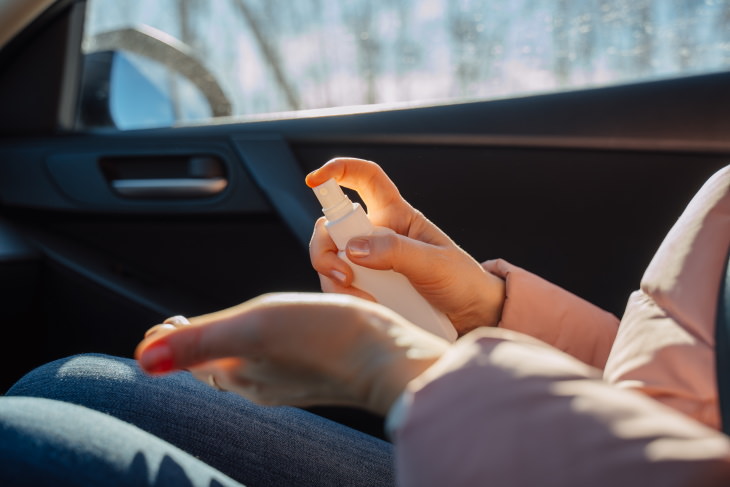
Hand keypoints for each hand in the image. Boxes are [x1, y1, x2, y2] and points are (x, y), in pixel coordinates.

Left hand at [135, 292, 448, 415]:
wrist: (386, 357)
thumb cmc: (324, 338)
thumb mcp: (252, 328)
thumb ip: (198, 344)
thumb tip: (144, 359)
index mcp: (239, 372)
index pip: (191, 360)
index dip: (172, 340)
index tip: (163, 324)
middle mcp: (259, 382)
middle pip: (213, 366)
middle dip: (195, 345)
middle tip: (180, 325)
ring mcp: (288, 380)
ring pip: (242, 365)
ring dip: (225, 347)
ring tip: (220, 328)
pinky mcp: (313, 373)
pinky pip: (272, 361)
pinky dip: (258, 348)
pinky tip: (272, 337)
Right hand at [307, 157, 504, 334]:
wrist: (472, 318)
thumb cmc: (461, 281)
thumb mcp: (434, 263)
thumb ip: (396, 252)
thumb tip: (353, 248)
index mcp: (397, 215)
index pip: (365, 179)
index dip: (340, 170)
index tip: (314, 180)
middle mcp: (376, 234)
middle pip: (331, 227)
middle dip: (325, 250)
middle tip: (343, 275)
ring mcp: (367, 262)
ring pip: (330, 260)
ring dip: (334, 280)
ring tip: (366, 300)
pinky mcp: (366, 287)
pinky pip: (338, 287)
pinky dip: (345, 298)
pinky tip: (368, 308)